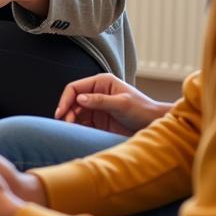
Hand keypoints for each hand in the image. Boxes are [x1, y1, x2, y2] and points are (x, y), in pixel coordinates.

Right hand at [54, 73, 169, 135]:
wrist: (154, 124)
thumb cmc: (142, 110)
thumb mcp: (122, 104)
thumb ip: (100, 100)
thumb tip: (79, 99)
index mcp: (101, 82)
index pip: (75, 88)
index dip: (66, 100)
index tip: (60, 113)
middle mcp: (96, 92)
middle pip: (73, 101)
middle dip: (67, 112)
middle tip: (65, 124)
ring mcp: (97, 106)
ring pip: (75, 112)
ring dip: (71, 120)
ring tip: (69, 130)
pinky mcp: (98, 119)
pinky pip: (82, 122)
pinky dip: (77, 127)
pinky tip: (76, 133)